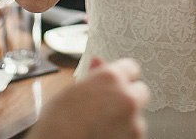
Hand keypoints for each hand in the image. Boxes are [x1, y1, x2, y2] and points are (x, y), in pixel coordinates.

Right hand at [27, 57, 148, 138]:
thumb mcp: (71, 92)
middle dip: (128, 97)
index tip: (114, 83)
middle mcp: (127, 97)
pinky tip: (104, 136)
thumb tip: (98, 63)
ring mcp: (134, 123)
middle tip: (107, 106)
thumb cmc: (56, 125)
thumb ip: (92, 77)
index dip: (121, 76)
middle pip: (140, 91)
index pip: (131, 67)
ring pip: (137, 116)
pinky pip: (133, 134)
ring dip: (125, 119)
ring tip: (100, 126)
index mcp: (110, 78)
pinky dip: (123, 135)